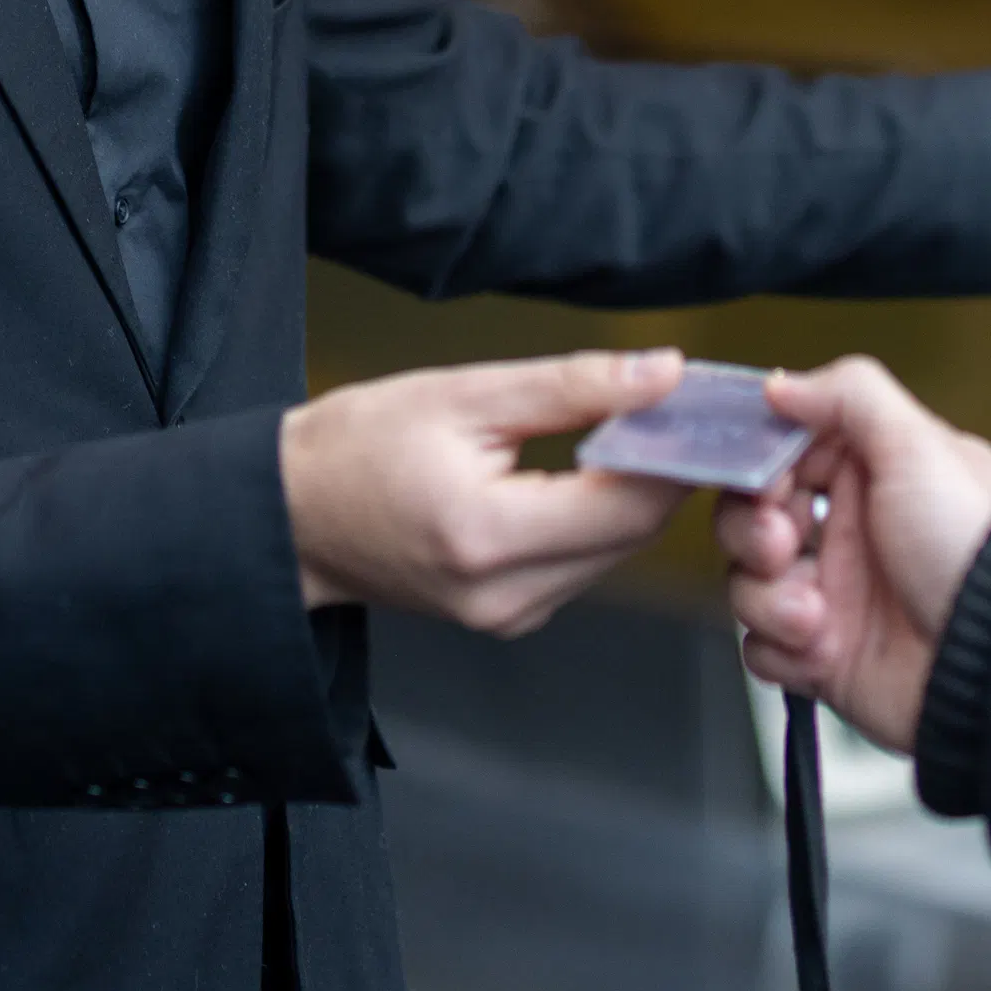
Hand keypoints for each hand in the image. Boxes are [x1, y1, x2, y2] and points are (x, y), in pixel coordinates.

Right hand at [281, 350, 689, 636]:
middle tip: (675, 404)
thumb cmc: (357, 447)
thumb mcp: (463, 393)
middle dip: (664, 469)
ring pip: (615, 553)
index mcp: (490, 535)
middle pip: (633, 534)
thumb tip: (663, 374)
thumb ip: (572, 385)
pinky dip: (597, 518)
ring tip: (632, 429)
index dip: (680, 452)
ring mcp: (508, 616)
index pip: (630, 503)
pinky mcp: (508, 617)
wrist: (288, 517)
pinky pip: (583, 566)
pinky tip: (589, 471)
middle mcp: (506, 595)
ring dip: (633, 494)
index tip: (701, 401)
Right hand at [716, 357, 990, 754]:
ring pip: (746, 585)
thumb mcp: (919, 447)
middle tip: (782, 545)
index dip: (758, 468)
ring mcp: (833, 596)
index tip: (766, 482)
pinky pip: (763, 649)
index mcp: (867, 476)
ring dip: (767, 598)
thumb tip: (782, 385)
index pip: (780, 457)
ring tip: (814, 614)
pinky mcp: (825, 656)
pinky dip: (780, 650)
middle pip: (749, 519)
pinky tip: (821, 648)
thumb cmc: (974, 547)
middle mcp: (845, 533)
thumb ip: (849, 396)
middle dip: (751, 533)